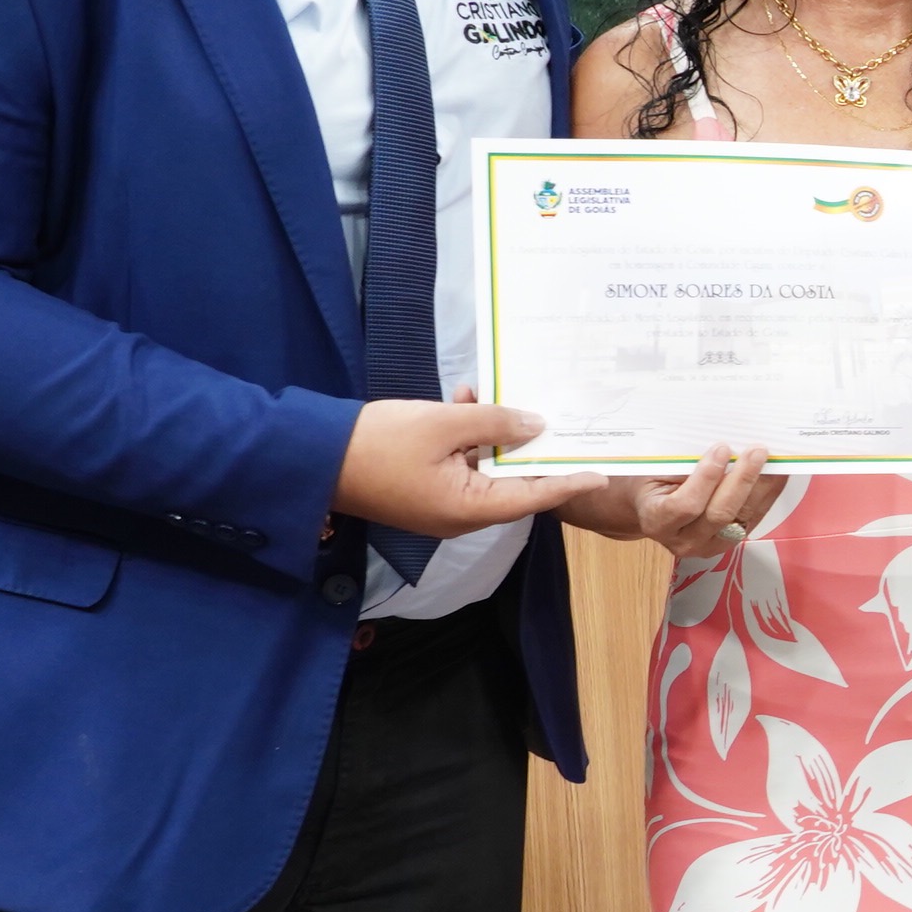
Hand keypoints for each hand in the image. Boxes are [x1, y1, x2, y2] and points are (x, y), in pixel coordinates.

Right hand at [332, 396, 600, 539]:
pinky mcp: (424, 489)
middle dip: (529, 447)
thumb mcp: (443, 423)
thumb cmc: (378, 443)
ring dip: (492, 433)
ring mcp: (441, 504)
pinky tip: (464, 400)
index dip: (568, 481)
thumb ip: (494, 423)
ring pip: (484, 468)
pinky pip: (459, 465)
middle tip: (556, 418)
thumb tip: (536, 426)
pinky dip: (466, 437)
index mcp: (470, 510)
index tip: (600, 470)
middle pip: (512, 483)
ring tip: (488, 396)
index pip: (533, 497)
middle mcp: (461, 515)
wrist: (312, 456)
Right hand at [564, 443, 780, 558]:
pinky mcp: (730, 542)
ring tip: (772, 459)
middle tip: (757, 450)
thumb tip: (723, 442)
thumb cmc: (652, 482)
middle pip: (719, 513)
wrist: (652, 508)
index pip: (685, 505)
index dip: (706, 478)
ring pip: (742, 518)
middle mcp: (683, 541)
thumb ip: (682, 462)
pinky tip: (776, 473)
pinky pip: (754, 519)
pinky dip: (767, 494)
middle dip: (742, 479)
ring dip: (761, 486)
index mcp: (657, 520)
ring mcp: (709, 546)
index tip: (720, 448)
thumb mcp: (656, 469)